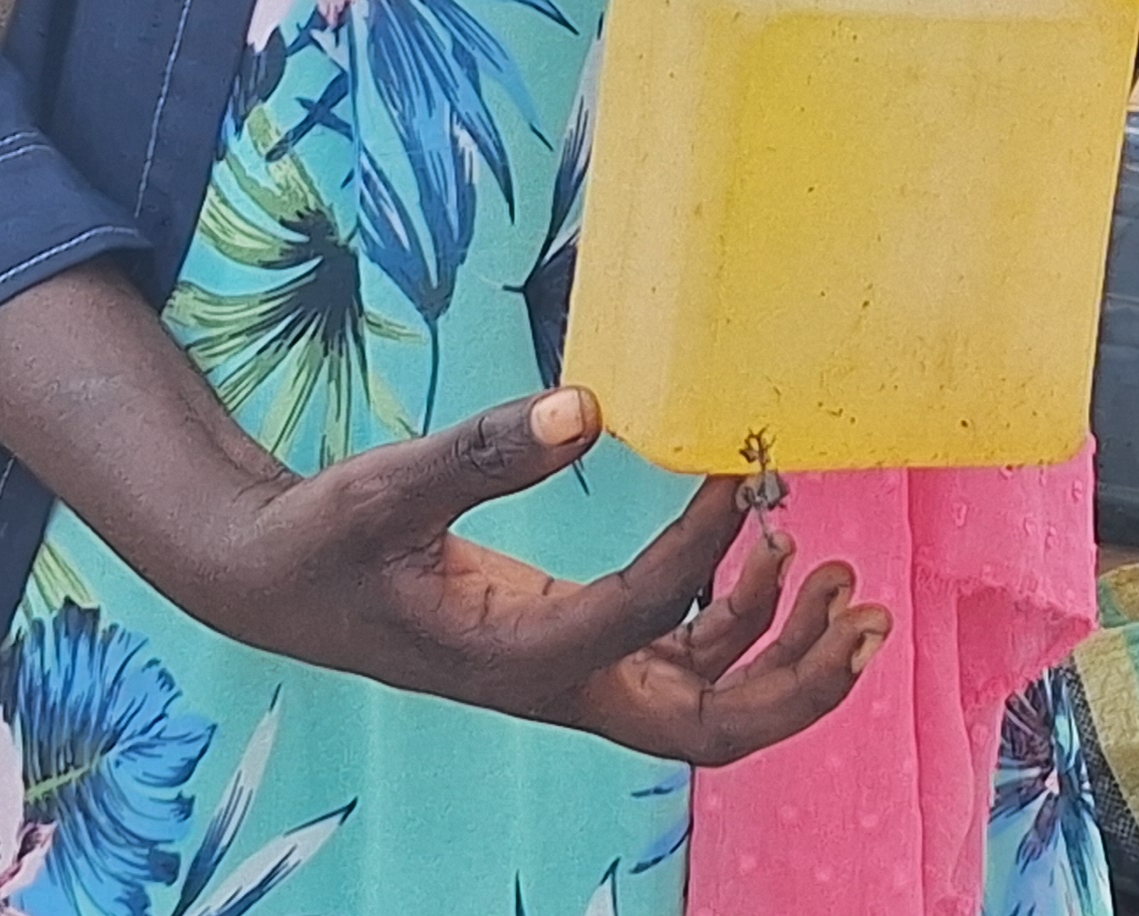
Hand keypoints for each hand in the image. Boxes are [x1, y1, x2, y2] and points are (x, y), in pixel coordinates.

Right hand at [187, 389, 884, 761]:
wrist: (278, 583)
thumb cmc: (327, 540)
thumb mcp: (387, 486)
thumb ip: (484, 452)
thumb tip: (588, 410)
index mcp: (516, 657)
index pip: (644, 621)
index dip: (706, 554)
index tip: (738, 472)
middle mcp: (561, 685)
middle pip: (710, 728)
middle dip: (798, 679)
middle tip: (860, 605)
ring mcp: (575, 675)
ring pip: (710, 703)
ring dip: (787, 653)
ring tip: (840, 577)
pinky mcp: (577, 648)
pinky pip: (683, 661)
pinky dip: (740, 623)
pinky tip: (765, 555)